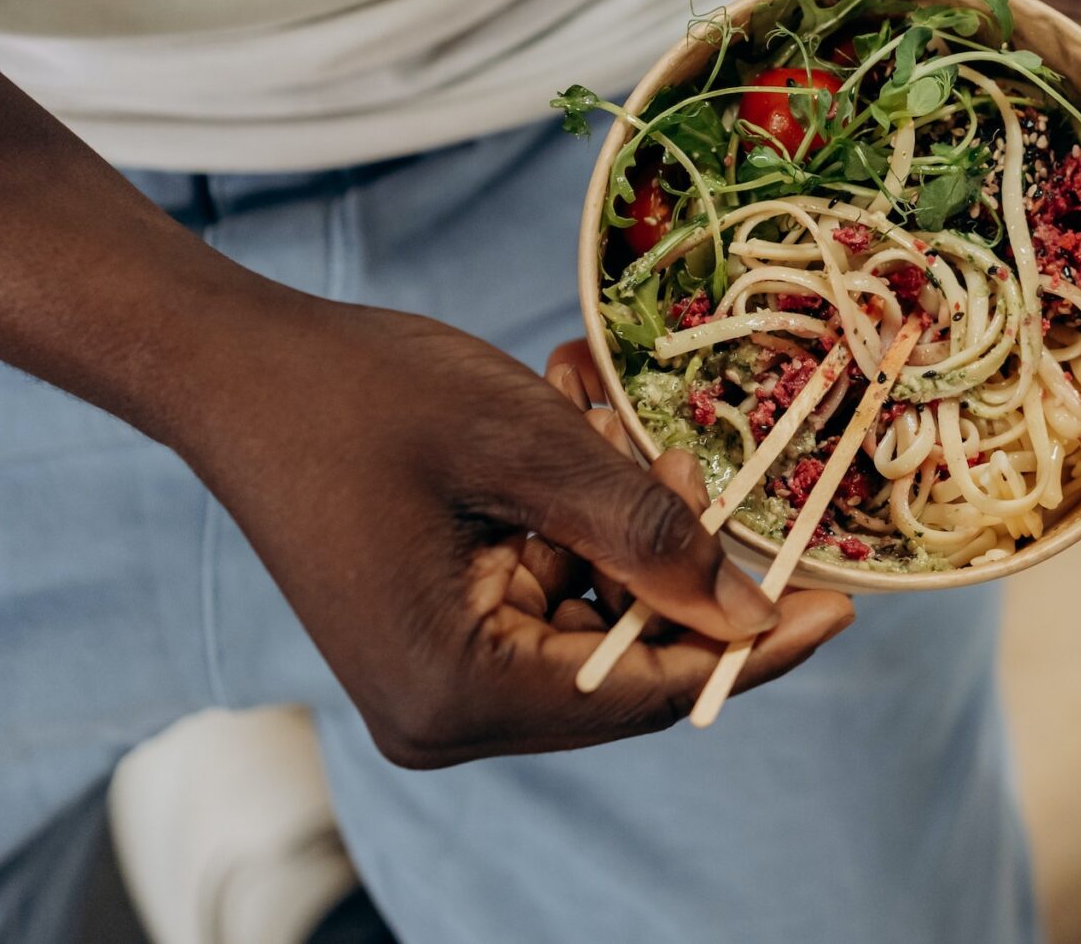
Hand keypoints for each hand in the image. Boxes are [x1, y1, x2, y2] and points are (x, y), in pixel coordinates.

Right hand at [177, 297, 852, 766]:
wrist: (237, 368)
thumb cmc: (367, 396)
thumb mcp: (529, 450)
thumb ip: (644, 532)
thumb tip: (748, 612)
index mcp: (457, 691)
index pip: (646, 691)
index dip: (754, 648)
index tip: (844, 603)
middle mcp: (446, 712)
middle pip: (625, 658)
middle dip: (673, 553)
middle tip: (686, 449)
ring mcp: (438, 679)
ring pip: (596, 611)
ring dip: (622, 515)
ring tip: (593, 411)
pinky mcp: (437, 635)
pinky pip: (551, 586)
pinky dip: (578, 514)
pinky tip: (567, 425)